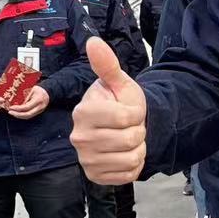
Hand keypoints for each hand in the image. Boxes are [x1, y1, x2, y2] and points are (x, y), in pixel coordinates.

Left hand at [5, 85, 49, 119]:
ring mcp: (40, 110)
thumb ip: (25, 96)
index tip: (11, 107)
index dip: (18, 108)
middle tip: (10, 112)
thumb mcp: (31, 90)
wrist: (47, 92)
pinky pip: (30, 115)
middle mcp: (40, 107)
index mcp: (38, 100)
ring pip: (28, 116)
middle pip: (28, 114)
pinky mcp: (38, 112)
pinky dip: (23, 115)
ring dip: (19, 116)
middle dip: (17, 114)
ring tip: (12, 113)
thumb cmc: (39, 89)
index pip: (27, 107)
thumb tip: (15, 101)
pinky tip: (17, 113)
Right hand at [71, 37, 147, 183]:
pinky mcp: (95, 176)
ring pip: (132, 159)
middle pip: (131, 139)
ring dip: (138, 149)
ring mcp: (86, 159)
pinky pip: (129, 174)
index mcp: (84, 112)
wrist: (121, 128)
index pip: (128, 117)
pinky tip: (124, 154)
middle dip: (138, 131)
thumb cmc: (119, 103)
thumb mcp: (119, 83)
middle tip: (128, 126)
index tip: (128, 110)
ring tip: (127, 140)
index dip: (137, 113)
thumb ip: (108, 65)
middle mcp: (80, 138)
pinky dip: (134, 165)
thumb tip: (94, 41)